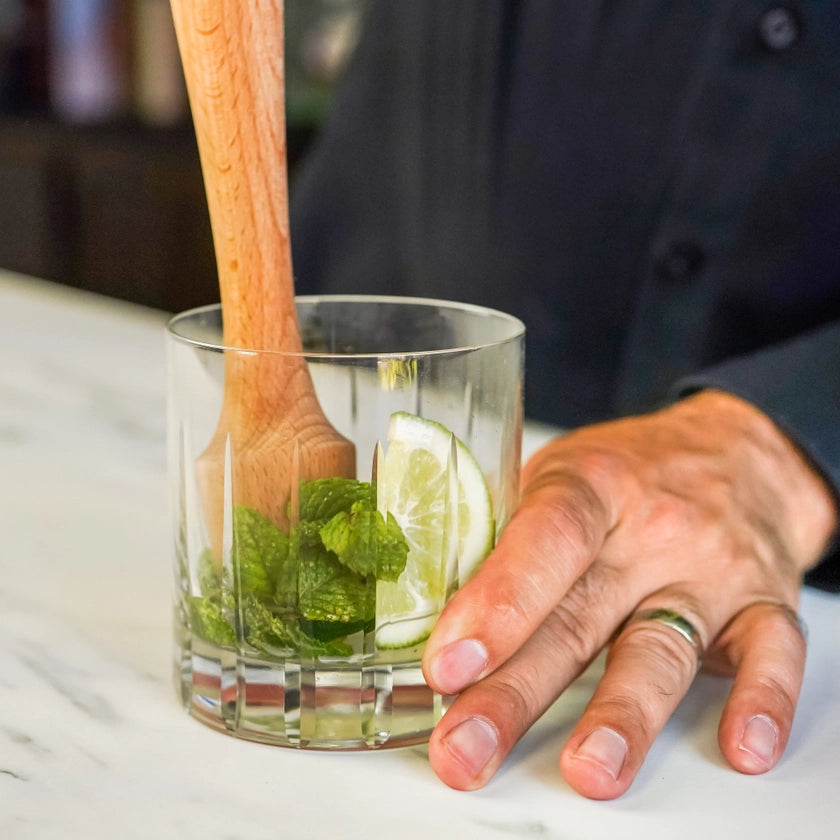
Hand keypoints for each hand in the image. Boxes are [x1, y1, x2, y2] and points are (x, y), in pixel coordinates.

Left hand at [422, 390, 837, 797]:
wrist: (734, 453)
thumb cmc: (630, 471)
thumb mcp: (559, 473)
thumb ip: (506, 535)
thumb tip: (430, 606)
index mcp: (591, 485)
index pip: (545, 540)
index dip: (497, 602)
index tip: (449, 663)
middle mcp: (651, 530)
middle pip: (579, 617)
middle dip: (518, 692)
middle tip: (466, 747)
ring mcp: (710, 569)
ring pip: (661, 648)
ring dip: (622, 714)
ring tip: (587, 770)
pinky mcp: (763, 602)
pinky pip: (772, 652)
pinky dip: (760, 701)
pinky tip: (738, 745)